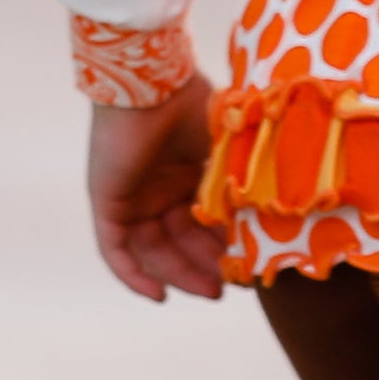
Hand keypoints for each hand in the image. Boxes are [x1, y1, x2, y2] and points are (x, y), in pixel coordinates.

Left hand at [86, 66, 227, 303]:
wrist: (154, 82)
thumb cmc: (196, 106)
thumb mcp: (230, 154)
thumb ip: (241, 187)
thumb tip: (270, 227)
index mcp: (186, 172)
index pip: (204, 222)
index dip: (225, 247)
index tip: (250, 266)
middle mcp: (157, 188)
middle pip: (180, 241)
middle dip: (206, 266)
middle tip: (232, 287)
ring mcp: (131, 196)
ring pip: (154, 250)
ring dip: (179, 274)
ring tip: (210, 291)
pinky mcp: (108, 202)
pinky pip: (115, 251)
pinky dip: (134, 276)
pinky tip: (160, 297)